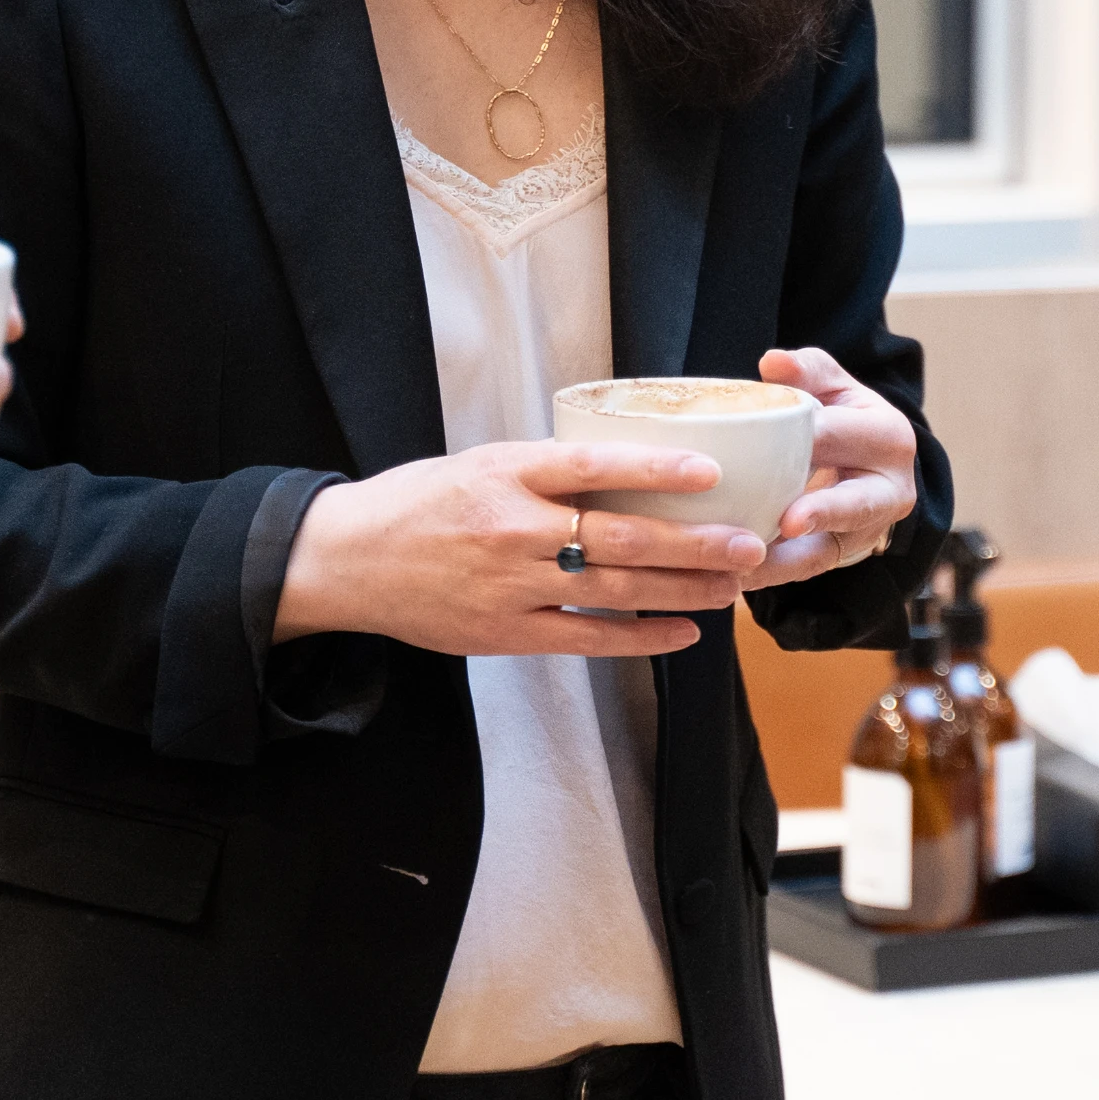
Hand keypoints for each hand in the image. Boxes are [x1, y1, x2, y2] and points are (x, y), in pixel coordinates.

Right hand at [275, 440, 772, 658]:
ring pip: (614, 587)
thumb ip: (545, 470)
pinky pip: (588, 637)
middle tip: (749, 543)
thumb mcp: (480, 463)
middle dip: (693, 543)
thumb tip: (625, 467)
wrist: (349, 561)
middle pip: (620, 535)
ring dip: (682, 589)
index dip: (655, 467)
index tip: (711, 470)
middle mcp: (514, 528)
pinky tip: (683, 632)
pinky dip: (640, 636)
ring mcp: (512, 585)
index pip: (592, 465)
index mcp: (507, 473)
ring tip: (733, 586)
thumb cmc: (418, 503)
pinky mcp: (508, 632)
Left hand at [747, 344, 918, 588]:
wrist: (865, 462)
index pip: (841, 435)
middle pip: (855, 503)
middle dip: (822, 512)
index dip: (808, 440)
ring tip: (747, 561)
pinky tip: (736, 576)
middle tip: (787, 522)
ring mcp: (870, 529)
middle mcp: (891, 488)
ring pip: (830, 548)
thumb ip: (805, 370)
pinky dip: (772, 574)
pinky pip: (808, 570)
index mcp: (887, 435)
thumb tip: (773, 363)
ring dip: (788, 559)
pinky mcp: (844, 556)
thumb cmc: (839, 417)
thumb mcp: (831, 386)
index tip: (770, 449)